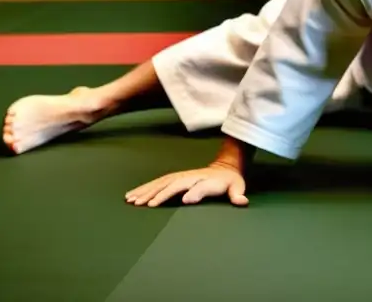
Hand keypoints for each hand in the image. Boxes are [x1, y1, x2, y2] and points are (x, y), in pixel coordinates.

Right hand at [125, 162, 247, 207]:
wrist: (225, 167)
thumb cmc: (231, 182)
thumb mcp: (237, 187)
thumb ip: (238, 194)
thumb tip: (240, 201)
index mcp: (208, 180)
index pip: (200, 187)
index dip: (195, 193)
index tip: (185, 201)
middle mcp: (191, 177)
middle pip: (174, 184)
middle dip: (159, 194)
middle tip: (143, 205)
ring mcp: (181, 176)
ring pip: (161, 182)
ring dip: (146, 190)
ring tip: (131, 200)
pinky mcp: (175, 178)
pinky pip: (158, 182)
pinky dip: (145, 188)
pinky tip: (133, 194)